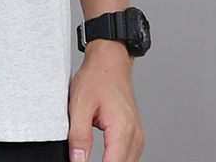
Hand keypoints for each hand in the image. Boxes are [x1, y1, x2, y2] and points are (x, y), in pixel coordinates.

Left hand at [67, 40, 143, 161]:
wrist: (109, 62)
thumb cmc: (96, 78)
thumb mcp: (79, 103)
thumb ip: (79, 135)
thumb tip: (78, 160)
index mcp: (122, 129)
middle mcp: (135, 136)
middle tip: (82, 157)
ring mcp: (137, 137)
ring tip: (87, 156)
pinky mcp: (134, 136)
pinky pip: (127, 157)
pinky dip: (115, 160)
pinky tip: (102, 156)